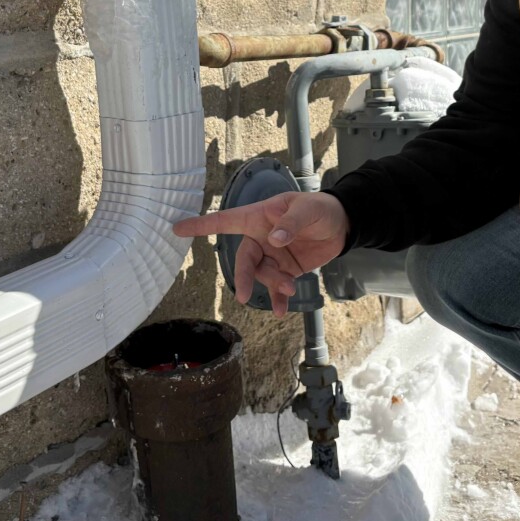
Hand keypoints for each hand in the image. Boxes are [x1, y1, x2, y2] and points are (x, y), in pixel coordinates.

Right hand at [172, 192, 348, 316]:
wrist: (342, 226)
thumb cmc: (320, 208)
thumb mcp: (308, 209)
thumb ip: (291, 223)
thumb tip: (275, 240)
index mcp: (259, 217)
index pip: (225, 220)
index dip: (200, 225)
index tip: (176, 228)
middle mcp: (262, 238)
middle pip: (244, 259)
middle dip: (244, 277)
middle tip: (246, 296)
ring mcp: (273, 256)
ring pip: (263, 275)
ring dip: (274, 284)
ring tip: (291, 288)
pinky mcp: (286, 271)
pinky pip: (277, 288)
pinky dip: (279, 300)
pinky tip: (283, 312)